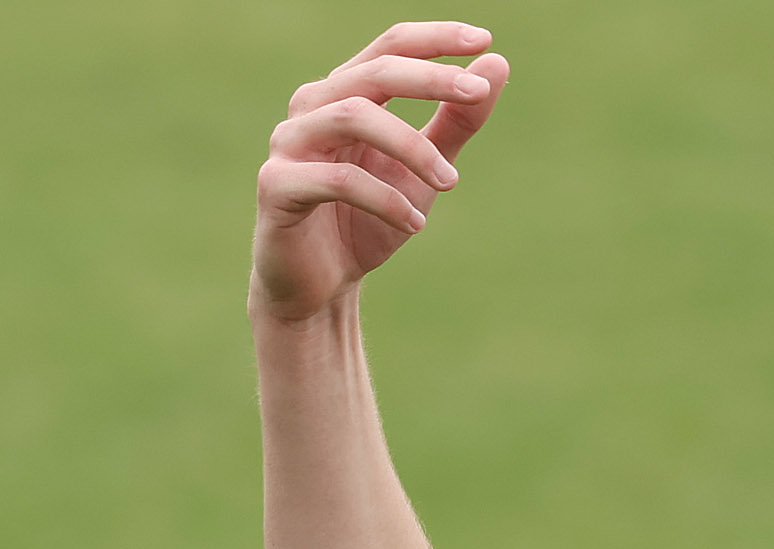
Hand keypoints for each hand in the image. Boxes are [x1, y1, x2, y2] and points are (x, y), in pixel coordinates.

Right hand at [250, 22, 509, 323]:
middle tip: (477, 94)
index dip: (434, 39)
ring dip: (412, 146)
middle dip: (430, 79)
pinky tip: (416, 223)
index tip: (484, 39)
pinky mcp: (277, 186)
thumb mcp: (426, 170)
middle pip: (373, 73)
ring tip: (451, 182)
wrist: (320, 285)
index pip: (389, 47)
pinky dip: (385, 199)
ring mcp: (289, 144)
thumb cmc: (369, 220)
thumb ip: (456, 121)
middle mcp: (312, 108)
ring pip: (353, 116)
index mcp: (345, 95)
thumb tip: (496, 63)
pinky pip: (336, 180)